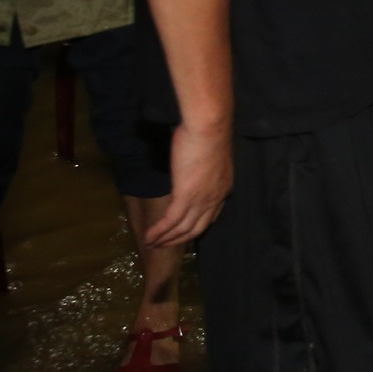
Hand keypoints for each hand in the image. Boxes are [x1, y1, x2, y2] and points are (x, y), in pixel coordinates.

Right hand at [144, 120, 233, 246]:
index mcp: (223, 188)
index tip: (185, 233)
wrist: (208, 126)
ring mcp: (201, 199)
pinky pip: (171, 221)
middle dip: (179, 239)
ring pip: (183, 228)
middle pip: (197, 228)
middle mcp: (215, 197)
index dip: (197, 227)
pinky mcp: (186, 196)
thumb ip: (201, 171)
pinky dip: (159, 232)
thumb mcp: (209, 158)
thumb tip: (189, 172)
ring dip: (165, 239)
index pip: (211, 216)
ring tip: (151, 244)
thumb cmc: (207, 133)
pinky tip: (149, 237)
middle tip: (163, 245)